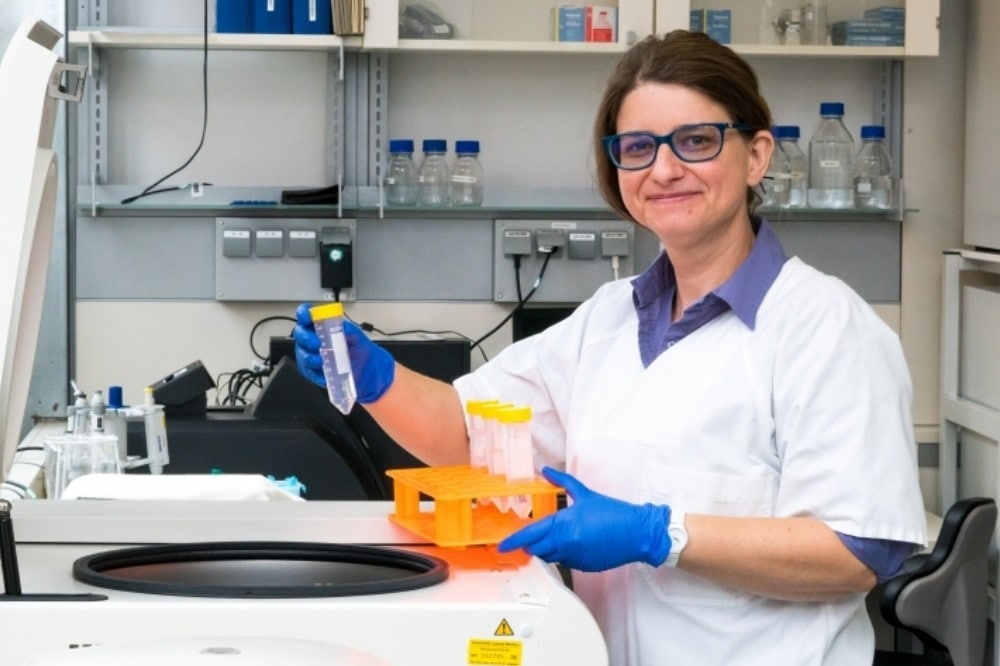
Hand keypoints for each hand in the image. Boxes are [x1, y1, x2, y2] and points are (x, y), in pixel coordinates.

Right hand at [292, 303, 395, 402]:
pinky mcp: (312, 371)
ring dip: (309, 357)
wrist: (366, 368)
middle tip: (316, 343)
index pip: (306, 314)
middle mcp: (312, 338)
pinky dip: (315, 374)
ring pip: (301, 354)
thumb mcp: (357, 337)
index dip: (304, 313)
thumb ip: (348, 330)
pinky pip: (309, 372)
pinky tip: (323, 374)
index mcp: (320, 325)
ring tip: (320, 361)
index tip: (308, 317)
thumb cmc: (357, 348)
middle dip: (306, 338)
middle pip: (300, 333)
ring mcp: (310, 354)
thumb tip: (342, 327)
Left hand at [497, 467, 670, 571]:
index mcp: (564, 523)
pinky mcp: (583, 566)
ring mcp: (575, 557)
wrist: (637, 533)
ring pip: (550, 557)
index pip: (531, 535)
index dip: (514, 541)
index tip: (503, 545)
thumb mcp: (585, 494)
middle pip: (536, 549)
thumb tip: (546, 470)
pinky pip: (565, 562)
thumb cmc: (614, 513)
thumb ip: (562, 481)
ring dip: (547, 549)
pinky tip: (573, 544)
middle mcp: (566, 542)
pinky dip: (563, 554)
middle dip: (530, 545)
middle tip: (529, 539)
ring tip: (555, 538)